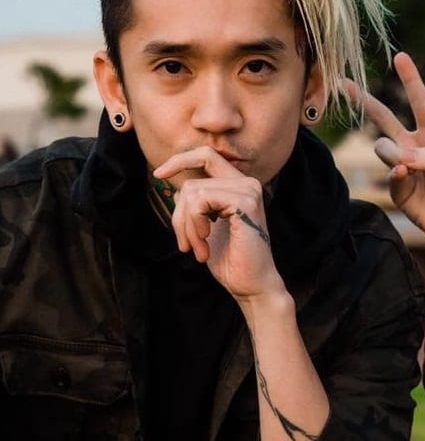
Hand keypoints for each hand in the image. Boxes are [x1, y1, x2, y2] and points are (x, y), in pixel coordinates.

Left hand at [153, 147, 283, 303]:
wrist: (250, 283)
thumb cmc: (230, 259)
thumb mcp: (206, 226)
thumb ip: (197, 204)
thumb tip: (177, 188)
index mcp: (239, 186)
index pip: (206, 156)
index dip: (180, 160)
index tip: (158, 174)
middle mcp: (247, 183)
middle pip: (192, 182)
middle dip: (179, 215)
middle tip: (184, 244)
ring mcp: (248, 190)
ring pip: (193, 192)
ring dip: (187, 226)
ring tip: (197, 248)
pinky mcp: (246, 202)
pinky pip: (201, 201)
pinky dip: (195, 224)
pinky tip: (205, 243)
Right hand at [349, 52, 424, 249]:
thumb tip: (400, 160)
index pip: (420, 102)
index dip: (411, 79)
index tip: (400, 56)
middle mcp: (415, 146)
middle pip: (385, 118)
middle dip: (364, 100)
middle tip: (343, 83)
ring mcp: (403, 166)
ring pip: (383, 147)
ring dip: (390, 151)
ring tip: (404, 164)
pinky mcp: (397, 187)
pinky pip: (388, 174)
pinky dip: (395, 174)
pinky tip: (404, 176)